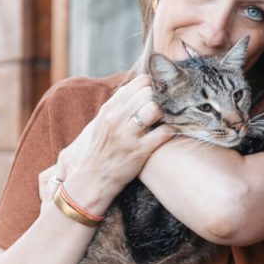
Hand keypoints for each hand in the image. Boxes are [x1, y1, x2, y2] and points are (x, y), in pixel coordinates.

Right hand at [53, 75, 175, 207]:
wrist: (93, 178)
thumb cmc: (100, 150)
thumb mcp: (101, 123)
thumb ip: (117, 106)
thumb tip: (135, 88)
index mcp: (109, 109)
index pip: (137, 84)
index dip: (151, 86)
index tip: (156, 92)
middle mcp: (117, 119)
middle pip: (148, 94)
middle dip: (159, 99)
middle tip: (164, 107)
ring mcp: (128, 136)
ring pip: (155, 109)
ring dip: (164, 113)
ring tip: (165, 119)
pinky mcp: (139, 152)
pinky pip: (163, 133)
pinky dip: (170, 131)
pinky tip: (170, 132)